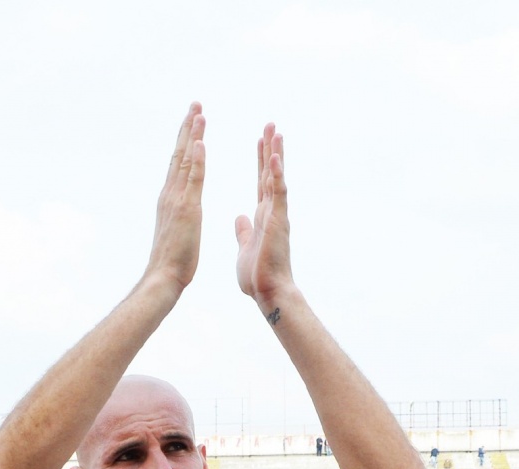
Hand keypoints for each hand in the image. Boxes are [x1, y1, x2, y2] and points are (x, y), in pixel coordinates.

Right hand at [144, 103, 205, 293]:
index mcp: (170, 199)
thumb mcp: (178, 231)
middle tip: (195, 104)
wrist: (163, 277)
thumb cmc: (173, 262)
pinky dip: (197, 158)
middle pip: (180, 154)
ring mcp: (177, 200)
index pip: (179, 163)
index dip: (186, 141)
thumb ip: (180, 216)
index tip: (193, 121)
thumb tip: (181, 210)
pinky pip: (194, 178)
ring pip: (186, 160)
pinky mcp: (187, 209)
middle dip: (188, 128)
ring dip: (193, 134)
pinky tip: (200, 140)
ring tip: (199, 111)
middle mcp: (170, 194)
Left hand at [235, 123, 294, 310]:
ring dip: (276, 154)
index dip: (260, 161)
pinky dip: (276, 175)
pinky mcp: (277, 222)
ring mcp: (276, 215)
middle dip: (269, 149)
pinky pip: (277, 194)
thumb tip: (241, 218)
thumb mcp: (245, 246)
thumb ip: (244, 230)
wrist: (268, 292)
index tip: (259, 141)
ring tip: (275, 131)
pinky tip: (274, 158)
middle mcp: (272, 211)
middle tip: (271, 125)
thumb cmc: (258, 275)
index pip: (261, 182)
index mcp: (263, 216)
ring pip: (276, 178)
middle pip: (271, 174)